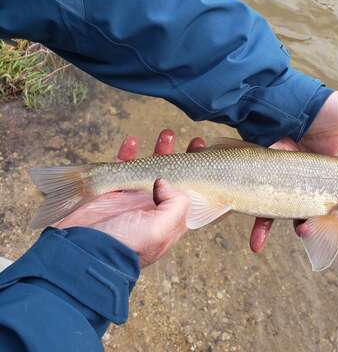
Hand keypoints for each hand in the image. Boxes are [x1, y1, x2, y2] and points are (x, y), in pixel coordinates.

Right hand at [56, 130, 203, 266]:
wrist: (85, 250)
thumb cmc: (127, 246)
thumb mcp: (161, 229)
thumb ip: (175, 204)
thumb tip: (164, 181)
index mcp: (169, 219)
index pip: (190, 193)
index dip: (200, 174)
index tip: (205, 156)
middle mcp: (154, 207)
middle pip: (173, 177)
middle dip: (183, 158)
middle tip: (194, 141)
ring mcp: (133, 198)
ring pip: (150, 168)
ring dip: (159, 150)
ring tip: (167, 134)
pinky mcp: (111, 191)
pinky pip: (121, 166)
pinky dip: (127, 153)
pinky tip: (132, 141)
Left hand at [249, 91, 337, 252]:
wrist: (283, 102)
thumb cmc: (320, 107)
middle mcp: (320, 181)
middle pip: (331, 214)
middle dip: (336, 228)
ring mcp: (295, 185)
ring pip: (301, 216)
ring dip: (304, 230)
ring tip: (305, 232)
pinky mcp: (272, 185)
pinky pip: (266, 211)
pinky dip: (262, 230)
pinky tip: (258, 246)